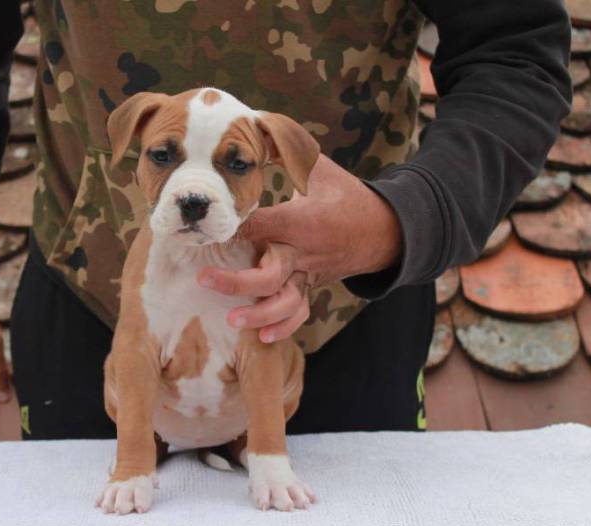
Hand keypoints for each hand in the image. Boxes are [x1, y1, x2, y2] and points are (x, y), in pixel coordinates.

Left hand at [198, 154, 402, 342]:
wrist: (386, 230)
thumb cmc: (347, 196)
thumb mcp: (320, 168)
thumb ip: (286, 150)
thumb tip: (254, 122)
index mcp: (302, 220)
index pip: (261, 224)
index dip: (232, 227)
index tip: (204, 228)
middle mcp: (303, 251)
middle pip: (269, 272)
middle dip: (236, 281)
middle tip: (203, 280)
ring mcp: (308, 274)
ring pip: (284, 301)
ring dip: (259, 313)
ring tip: (232, 319)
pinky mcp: (312, 287)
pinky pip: (300, 312)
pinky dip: (283, 327)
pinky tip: (262, 337)